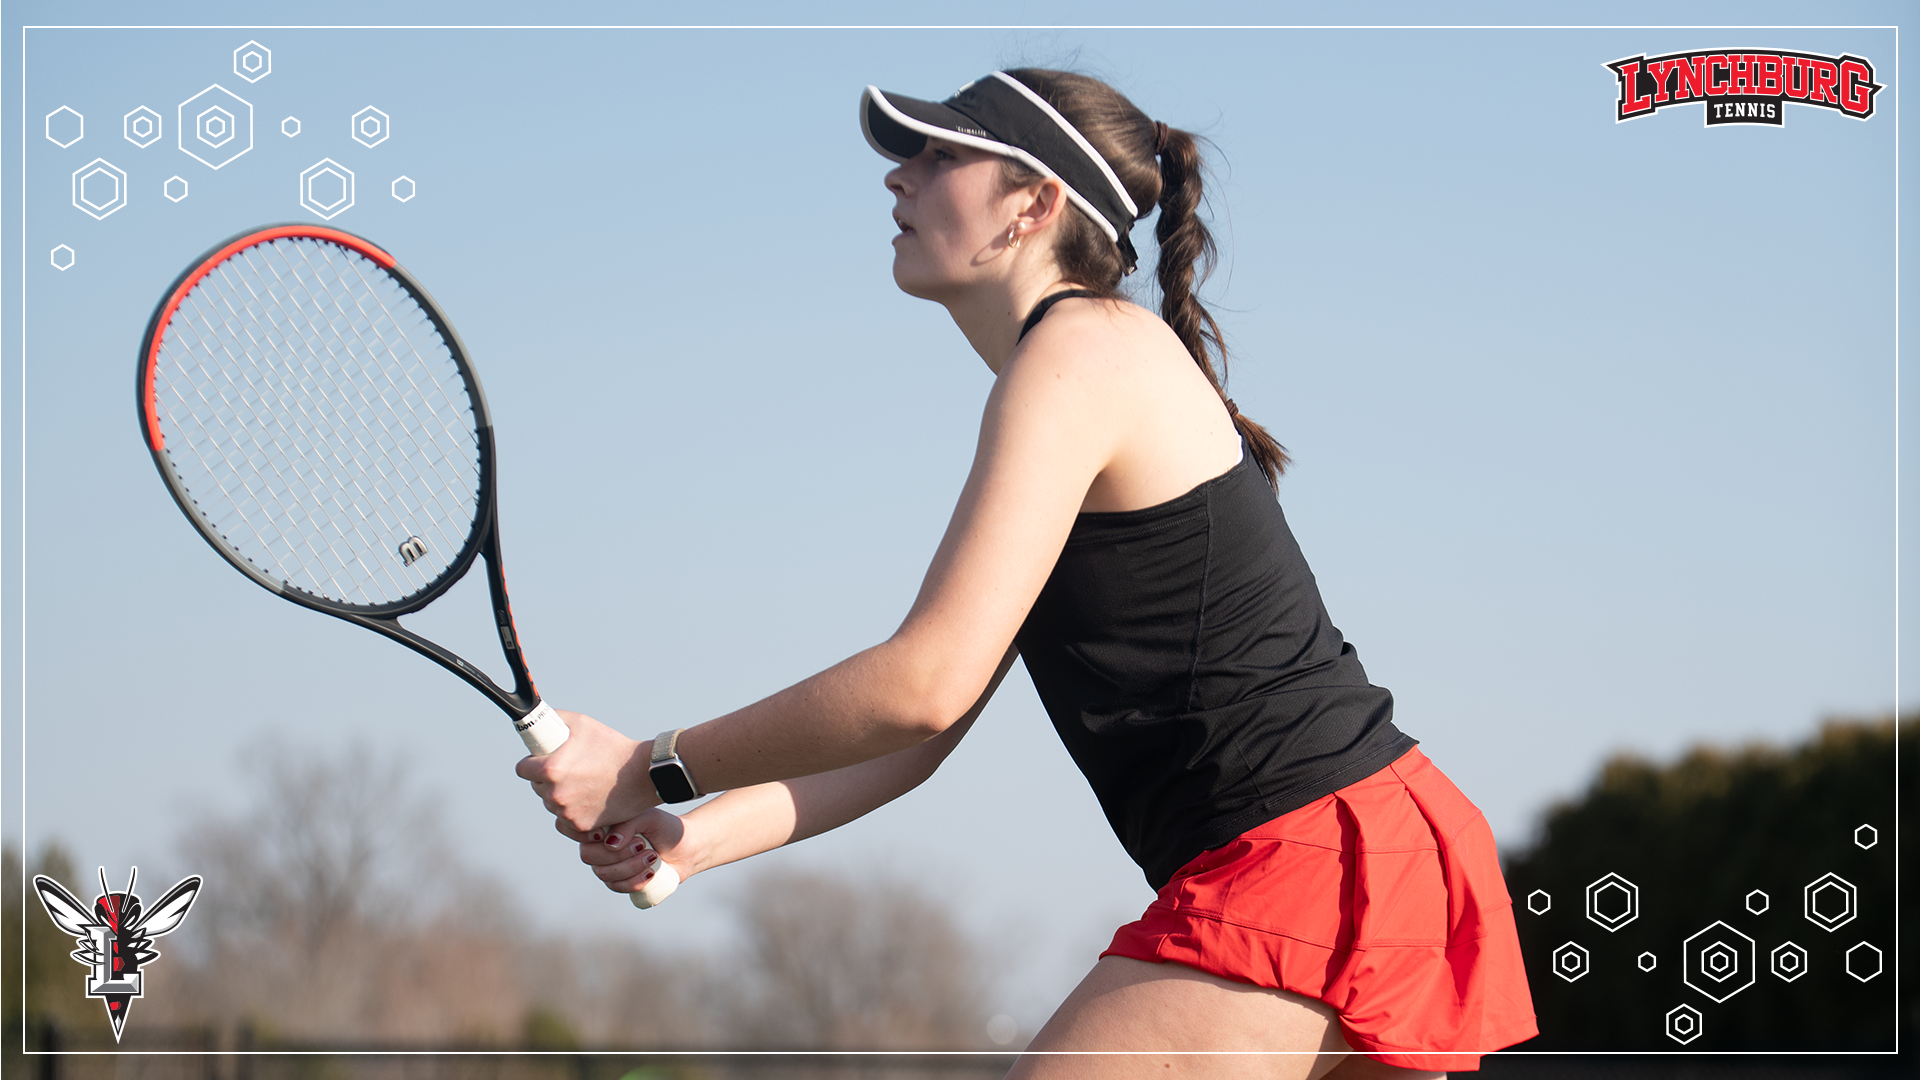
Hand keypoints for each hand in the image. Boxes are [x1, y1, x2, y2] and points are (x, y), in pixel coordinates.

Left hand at [514, 709, 656, 832]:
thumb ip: (555, 719)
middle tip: (569, 769)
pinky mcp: (581, 826)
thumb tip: (539, 720)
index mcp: (550, 769)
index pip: (522, 769)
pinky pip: (566, 818)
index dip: (531, 762)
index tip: (542, 760)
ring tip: (583, 782)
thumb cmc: (613, 747)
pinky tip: (588, 797)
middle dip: (547, 779)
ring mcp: (568, 813)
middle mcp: (555, 794)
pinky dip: (574, 810)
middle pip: (536, 787)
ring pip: (551, 803)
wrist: (643, 773)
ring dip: (560, 795)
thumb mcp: (582, 723)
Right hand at [573, 808, 691, 896]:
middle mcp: (599, 846)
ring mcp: (607, 866)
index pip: (579, 832)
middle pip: (589, 856)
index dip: (589, 837)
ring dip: (631, 866)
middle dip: (618, 853)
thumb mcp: (648, 817)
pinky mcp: (620, 882)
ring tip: (653, 856)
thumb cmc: (665, 827)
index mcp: (602, 825)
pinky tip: (651, 872)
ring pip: (604, 874)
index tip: (609, 834)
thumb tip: (610, 844)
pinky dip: (635, 881)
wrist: (685, 847)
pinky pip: (618, 887)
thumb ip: (627, 825)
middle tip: (642, 844)